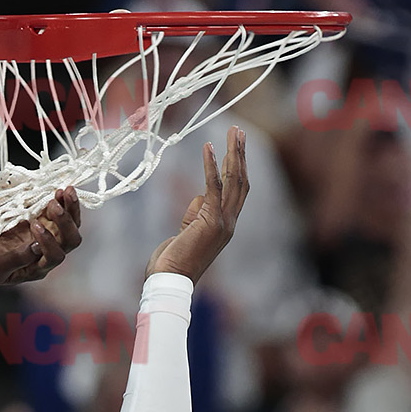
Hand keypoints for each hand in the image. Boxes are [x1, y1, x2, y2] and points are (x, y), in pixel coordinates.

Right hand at [0, 186, 81, 286]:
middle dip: (66, 222)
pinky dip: (63, 200)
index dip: (49, 241)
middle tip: (53, 205)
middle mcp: (47, 253)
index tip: (33, 225)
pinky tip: (60, 191)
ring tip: (64, 190)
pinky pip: (61, 212)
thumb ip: (17, 259)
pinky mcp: (44, 221)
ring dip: (70, 207)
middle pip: (70, 241)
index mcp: (37, 267)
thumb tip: (37, 247)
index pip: (54, 257)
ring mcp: (49, 235)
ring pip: (71, 224)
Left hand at [146, 128, 248, 282]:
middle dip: (240, 154)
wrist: (170, 281)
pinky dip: (211, 166)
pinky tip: (208, 148)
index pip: (237, 191)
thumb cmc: (173, 260)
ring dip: (233, 153)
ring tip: (232, 131)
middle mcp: (229, 223)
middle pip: (240, 181)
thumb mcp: (187, 231)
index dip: (238, 167)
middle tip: (238, 131)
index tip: (236, 146)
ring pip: (233, 181)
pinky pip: (213, 187)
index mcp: (225, 225)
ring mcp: (222, 222)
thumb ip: (196, 213)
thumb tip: (199, 197)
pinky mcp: (210, 221)